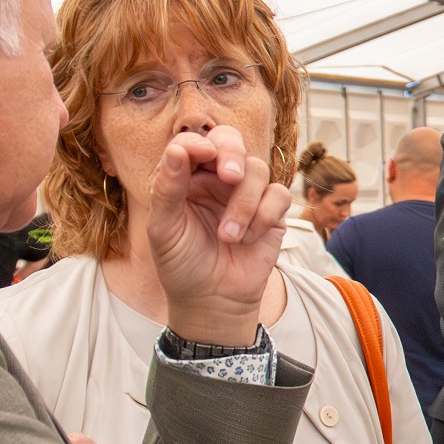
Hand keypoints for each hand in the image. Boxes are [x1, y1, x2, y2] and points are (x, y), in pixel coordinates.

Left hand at [143, 125, 288, 345]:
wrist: (212, 301)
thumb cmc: (182, 264)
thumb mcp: (164, 228)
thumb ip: (167, 188)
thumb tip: (176, 149)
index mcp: (185, 177)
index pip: (193, 144)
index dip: (199, 145)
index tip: (202, 157)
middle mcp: (215, 179)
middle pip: (231, 141)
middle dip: (233, 154)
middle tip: (229, 177)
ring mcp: (245, 194)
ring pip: (257, 170)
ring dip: (244, 204)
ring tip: (228, 236)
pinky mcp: (271, 212)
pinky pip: (278, 195)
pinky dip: (263, 217)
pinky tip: (247, 239)